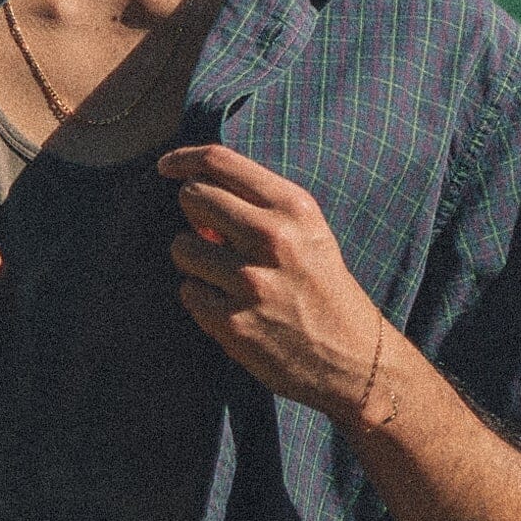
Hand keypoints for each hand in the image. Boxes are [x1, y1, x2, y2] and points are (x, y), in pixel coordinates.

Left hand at [160, 144, 385, 422]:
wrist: (354, 360)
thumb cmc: (324, 289)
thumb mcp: (308, 233)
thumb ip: (258, 206)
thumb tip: (197, 193)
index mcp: (294, 208)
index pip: (220, 162)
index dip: (183, 159)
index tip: (167, 167)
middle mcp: (273, 238)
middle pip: (193, 198)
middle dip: (192, 214)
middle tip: (209, 234)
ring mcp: (251, 282)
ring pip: (182, 248)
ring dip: (195, 261)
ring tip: (226, 277)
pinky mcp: (234, 323)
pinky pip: (189, 293)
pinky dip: (202, 299)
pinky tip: (231, 308)